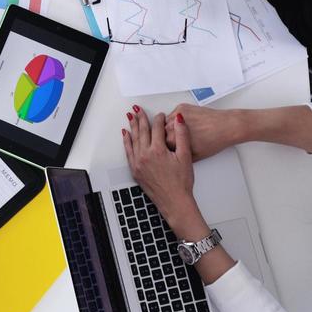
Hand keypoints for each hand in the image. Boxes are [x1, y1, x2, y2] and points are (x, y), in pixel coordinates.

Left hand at [122, 105, 196, 219]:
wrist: (174, 202)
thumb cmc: (181, 183)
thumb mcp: (185, 156)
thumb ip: (182, 135)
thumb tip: (179, 120)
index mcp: (158, 150)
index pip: (157, 128)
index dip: (159, 119)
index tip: (160, 115)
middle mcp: (145, 155)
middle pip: (142, 131)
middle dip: (141, 118)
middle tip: (138, 109)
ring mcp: (138, 163)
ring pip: (134, 140)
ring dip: (132, 127)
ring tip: (131, 116)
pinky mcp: (135, 170)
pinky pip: (128, 151)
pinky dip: (127, 141)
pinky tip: (126, 134)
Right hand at [162, 103, 240, 160]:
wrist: (226, 127)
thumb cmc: (214, 141)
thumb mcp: (194, 156)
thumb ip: (180, 156)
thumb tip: (174, 157)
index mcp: (173, 140)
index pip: (161, 144)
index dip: (167, 148)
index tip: (171, 149)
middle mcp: (172, 126)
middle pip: (161, 132)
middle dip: (167, 137)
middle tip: (178, 141)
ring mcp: (177, 114)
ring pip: (165, 122)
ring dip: (171, 127)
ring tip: (183, 132)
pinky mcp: (182, 107)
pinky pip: (173, 114)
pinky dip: (177, 119)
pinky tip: (187, 124)